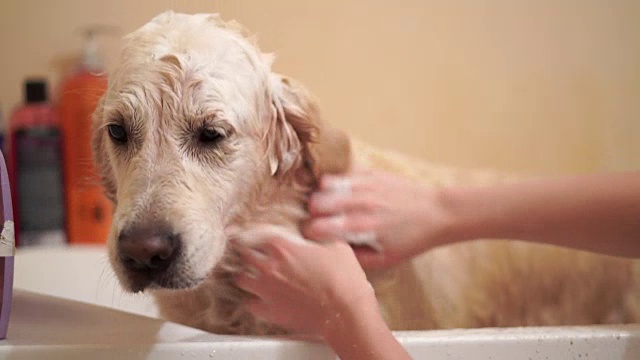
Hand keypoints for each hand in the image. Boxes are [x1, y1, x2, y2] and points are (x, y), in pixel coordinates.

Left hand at [233, 225, 377, 335]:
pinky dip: (252, 300)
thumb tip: (311, 229)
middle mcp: (269, 266)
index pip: (256, 233)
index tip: (255, 235)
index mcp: (283, 246)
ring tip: (254, 276)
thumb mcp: (336, 244)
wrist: (345, 312)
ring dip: (247, 275)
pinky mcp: (269, 311)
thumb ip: (317, 234)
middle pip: (245, 254)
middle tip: (255, 254)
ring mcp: (266, 290)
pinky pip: (249, 304)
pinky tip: (259, 299)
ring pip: (241, 279)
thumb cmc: (344, 278)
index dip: (256, 233)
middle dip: (249, 253)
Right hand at [302, 169, 449, 268]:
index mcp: (360, 228)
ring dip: (322, 195)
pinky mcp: (370, 172)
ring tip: (330, 204)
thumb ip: (355, 258)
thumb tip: (331, 250)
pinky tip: (342, 191)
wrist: (436, 213)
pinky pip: (341, 172)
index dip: (310, 233)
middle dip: (313, 213)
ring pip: (324, 184)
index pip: (317, 227)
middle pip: (315, 203)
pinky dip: (336, 182)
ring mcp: (364, 185)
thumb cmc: (410, 239)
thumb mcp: (384, 260)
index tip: (315, 235)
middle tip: (322, 219)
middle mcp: (359, 204)